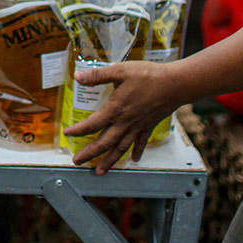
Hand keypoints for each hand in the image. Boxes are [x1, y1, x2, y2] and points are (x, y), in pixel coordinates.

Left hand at [63, 61, 179, 173]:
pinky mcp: (149, 125)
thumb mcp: (120, 71)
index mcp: (115, 109)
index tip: (67, 134)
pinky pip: (141, 143)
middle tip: (77, 161)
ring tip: (100, 171)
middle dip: (89, 154)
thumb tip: (77, 76)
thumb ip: (97, 75)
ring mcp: (138, 126)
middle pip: (104, 143)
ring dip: (109, 161)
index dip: (78, 130)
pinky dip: (137, 152)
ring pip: (121, 148)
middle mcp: (125, 122)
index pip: (92, 124)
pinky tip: (134, 159)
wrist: (175, 84)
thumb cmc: (148, 76)